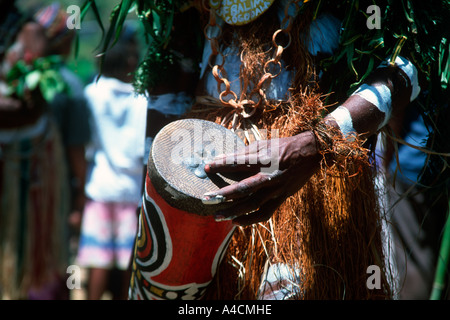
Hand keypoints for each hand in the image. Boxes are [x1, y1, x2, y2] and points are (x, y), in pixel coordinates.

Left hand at [203, 131, 321, 225]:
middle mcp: (268, 176)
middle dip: (222, 195)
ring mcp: (275, 189)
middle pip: (242, 188)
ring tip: (217, 216)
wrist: (310, 153)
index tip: (206, 167)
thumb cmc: (282, 146)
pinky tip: (236, 221)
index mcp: (263, 159)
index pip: (237, 163)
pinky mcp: (281, 198)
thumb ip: (243, 153)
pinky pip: (264, 213)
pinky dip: (250, 219)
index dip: (220, 165)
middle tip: (206, 199)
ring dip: (233, 211)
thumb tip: (223, 158)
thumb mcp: (263, 144)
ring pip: (252, 204)